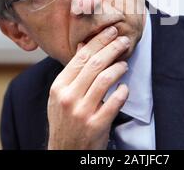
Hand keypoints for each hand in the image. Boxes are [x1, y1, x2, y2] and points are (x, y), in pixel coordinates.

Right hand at [47, 26, 129, 149]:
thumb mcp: (61, 95)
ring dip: (119, 67)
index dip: (98, 42)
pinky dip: (123, 91)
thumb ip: (73, 72)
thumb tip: (82, 46)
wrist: (65, 151)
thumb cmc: (65, 121)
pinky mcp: (96, 125)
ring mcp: (82, 112)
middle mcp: (68, 97)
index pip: (81, 57)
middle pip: (95, 64)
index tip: (110, 32)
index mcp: (59, 87)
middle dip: (112, 49)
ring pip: (105, 79)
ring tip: (124, 64)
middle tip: (123, 41)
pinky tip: (124, 87)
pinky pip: (115, 102)